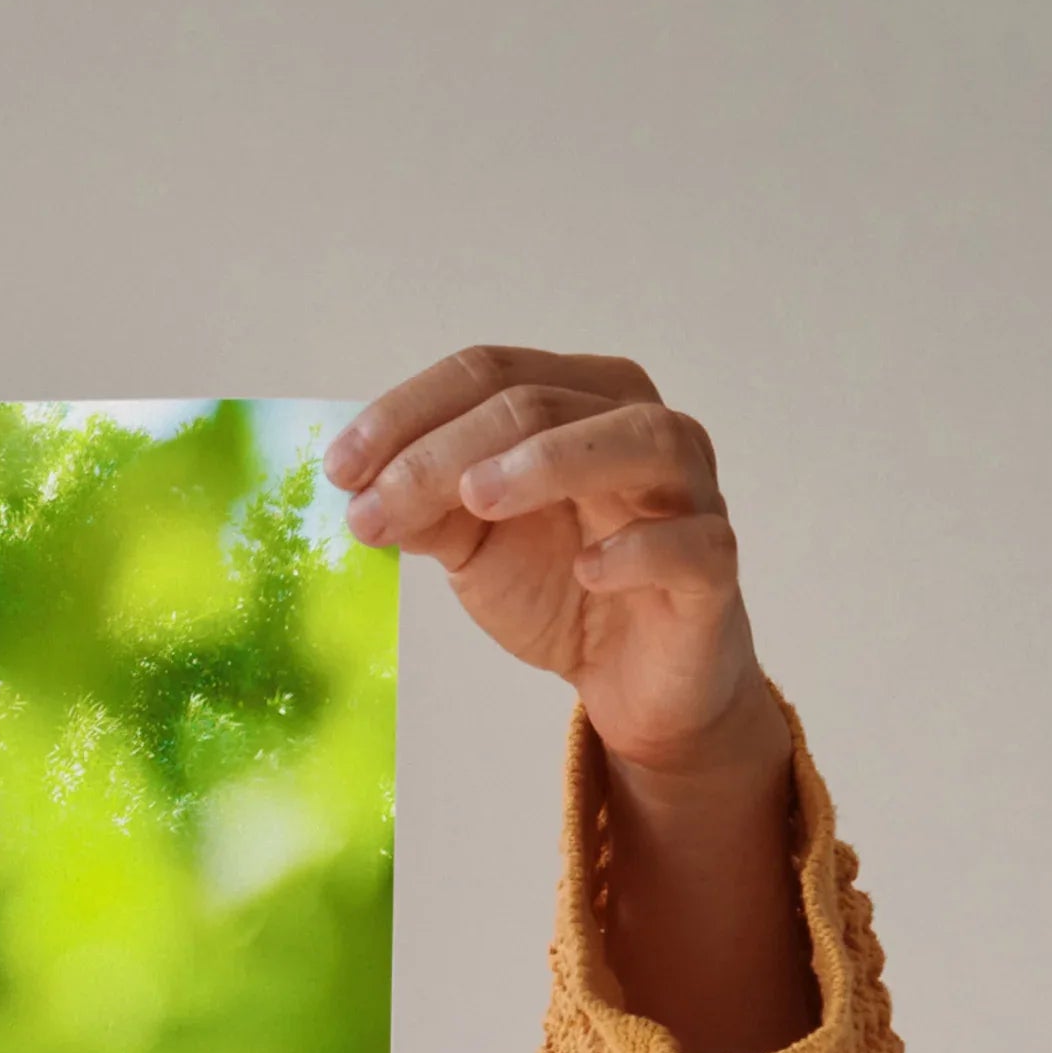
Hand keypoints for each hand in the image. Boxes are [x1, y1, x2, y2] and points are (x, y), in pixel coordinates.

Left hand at [325, 348, 780, 786]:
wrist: (634, 679)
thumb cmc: (562, 589)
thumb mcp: (475, 546)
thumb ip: (426, 511)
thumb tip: (359, 491)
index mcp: (579, 402)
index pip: (491, 372)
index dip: (409, 412)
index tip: (338, 468)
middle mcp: (640, 426)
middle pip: (544, 403)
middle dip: (445, 450)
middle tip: (373, 503)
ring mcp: (688, 491)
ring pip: (638, 439)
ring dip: (550, 461)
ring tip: (474, 497)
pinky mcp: (713, 566)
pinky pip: (691, 542)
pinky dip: (640, 549)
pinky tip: (587, 570)